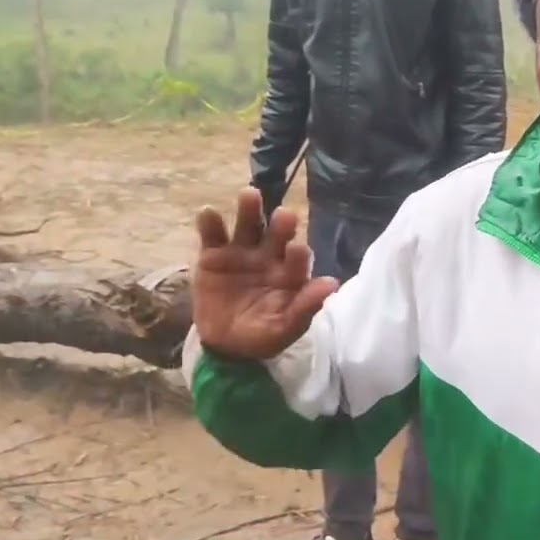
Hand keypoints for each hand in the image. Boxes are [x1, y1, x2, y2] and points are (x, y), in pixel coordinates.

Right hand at [191, 188, 338, 359]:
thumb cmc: (262, 335)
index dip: (298, 254)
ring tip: (250, 195)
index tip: (296, 249)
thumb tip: (332, 284)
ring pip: (248, 226)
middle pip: (276, 233)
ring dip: (250, 210)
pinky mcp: (213, 255)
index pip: (298, 258)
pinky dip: (209, 223)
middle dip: (281, 223)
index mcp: (290, 272)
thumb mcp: (285, 327)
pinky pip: (212, 235)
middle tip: (284, 214)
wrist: (225, 345)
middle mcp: (269, 255)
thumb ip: (306, 305)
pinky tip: (208, 213)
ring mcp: (241, 252)